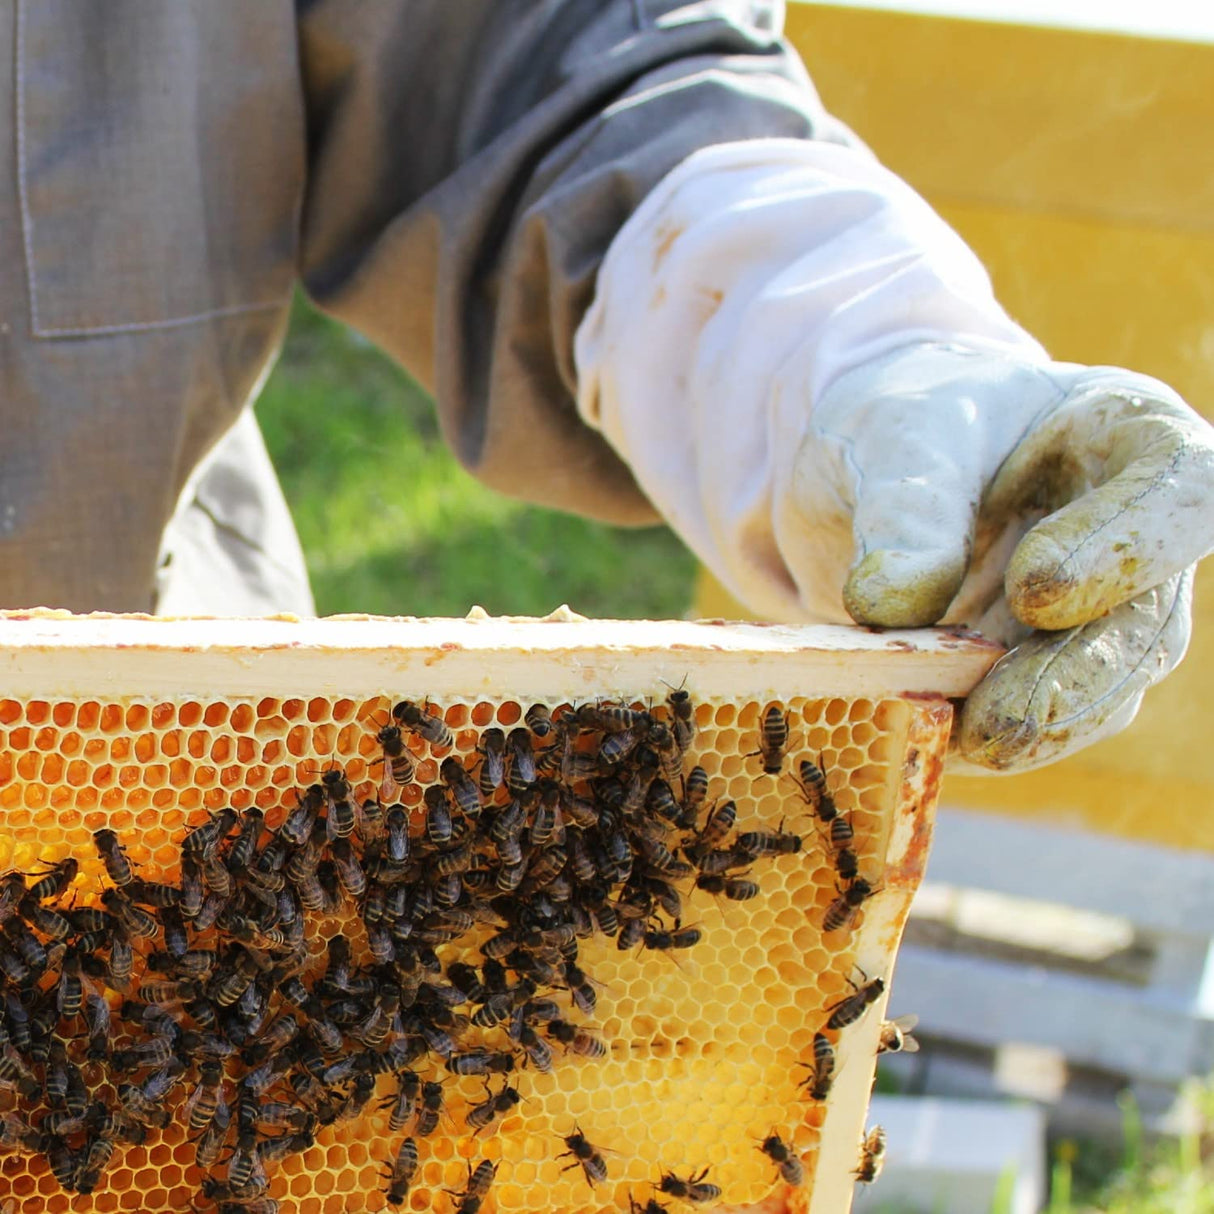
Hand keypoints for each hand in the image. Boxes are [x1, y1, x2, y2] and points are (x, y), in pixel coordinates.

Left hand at [791, 343, 1213, 770]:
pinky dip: (976, 733)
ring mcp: (1100, 616)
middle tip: (1002, 722)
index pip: (1183, 489)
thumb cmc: (906, 427)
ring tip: (960, 742)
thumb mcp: (892, 437)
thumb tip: (895, 604)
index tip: (1035, 590)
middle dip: (1076, 679)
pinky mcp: (1044, 675)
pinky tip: (929, 740)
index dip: (1125, 547)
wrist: (874, 472)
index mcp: (1131, 439)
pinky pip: (1029, 721)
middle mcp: (1136, 537)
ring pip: (1098, 692)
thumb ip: (904, 508)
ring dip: (1033, 727)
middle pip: (1148, 621)